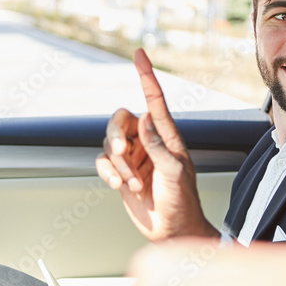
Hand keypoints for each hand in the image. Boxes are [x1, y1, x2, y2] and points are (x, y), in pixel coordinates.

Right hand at [95, 50, 217, 240]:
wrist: (172, 231)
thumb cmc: (182, 202)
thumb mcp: (175, 172)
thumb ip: (158, 145)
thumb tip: (145, 119)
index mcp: (166, 136)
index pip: (154, 99)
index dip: (146, 76)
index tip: (139, 54)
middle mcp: (147, 142)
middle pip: (120, 120)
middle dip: (116, 135)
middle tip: (122, 153)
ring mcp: (133, 157)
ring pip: (109, 144)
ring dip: (117, 165)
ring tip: (133, 183)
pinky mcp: (121, 173)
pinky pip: (103, 163)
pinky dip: (108, 174)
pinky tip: (121, 186)